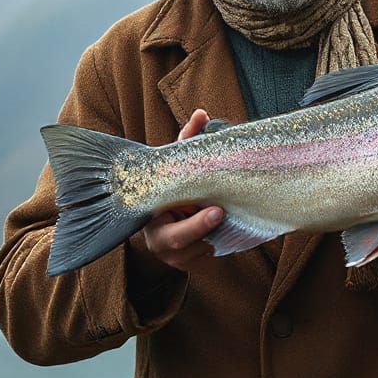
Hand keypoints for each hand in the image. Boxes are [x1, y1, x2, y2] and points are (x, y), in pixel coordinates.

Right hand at [139, 109, 224, 271]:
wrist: (171, 221)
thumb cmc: (176, 190)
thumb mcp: (179, 168)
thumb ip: (188, 142)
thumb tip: (201, 113)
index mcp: (149, 214)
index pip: (164, 219)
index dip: (192, 222)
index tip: (217, 212)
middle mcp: (157, 239)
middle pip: (178, 242)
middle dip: (201, 230)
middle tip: (221, 214)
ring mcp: (173, 256)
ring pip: (198, 251)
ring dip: (213, 237)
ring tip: (227, 221)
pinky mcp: (188, 264)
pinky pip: (206, 258)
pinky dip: (218, 245)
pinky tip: (228, 232)